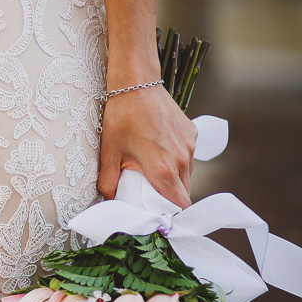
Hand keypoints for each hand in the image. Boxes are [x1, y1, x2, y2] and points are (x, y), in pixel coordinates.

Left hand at [97, 83, 197, 208]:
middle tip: (150, 199)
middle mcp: (182, 159)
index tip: (158, 218)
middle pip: (183, 193)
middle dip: (169, 200)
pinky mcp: (192, 134)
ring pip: (187, 175)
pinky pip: (188, 157)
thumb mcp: (109, 153)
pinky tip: (159, 154)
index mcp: (163, 169)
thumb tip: (109, 202)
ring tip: (153, 176)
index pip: (178, 205)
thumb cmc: (121, 118)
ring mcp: (190, 145)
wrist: (137, 84)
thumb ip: (109, 183)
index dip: (170, 215)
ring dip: (173, 180)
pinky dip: (177, 162)